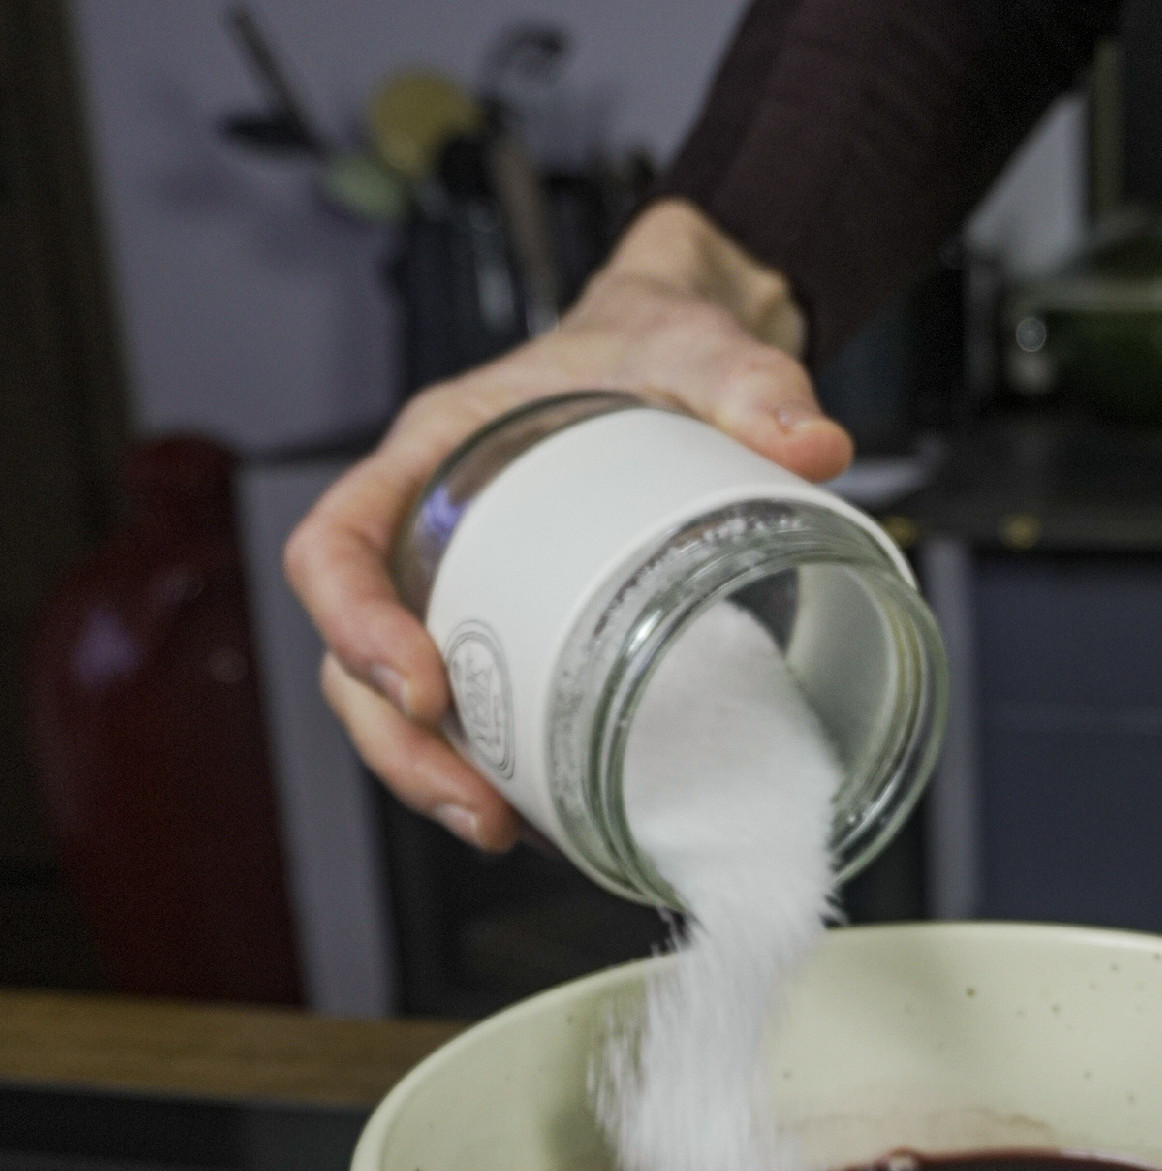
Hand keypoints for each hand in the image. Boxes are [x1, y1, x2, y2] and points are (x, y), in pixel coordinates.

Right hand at [284, 200, 853, 848]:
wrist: (684, 355)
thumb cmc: (654, 340)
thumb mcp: (701, 346)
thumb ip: (755, 382)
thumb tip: (815, 447)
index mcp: (434, 451)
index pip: (336, 543)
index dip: (353, 622)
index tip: (421, 689)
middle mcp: (431, 529)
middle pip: (354, 659)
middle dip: (400, 748)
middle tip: (476, 808)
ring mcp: (467, 591)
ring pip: (405, 706)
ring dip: (438, 780)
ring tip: (504, 830)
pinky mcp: (519, 633)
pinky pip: (480, 712)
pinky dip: (498, 772)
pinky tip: (546, 818)